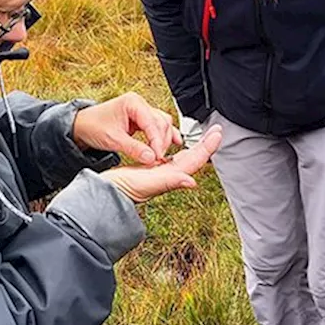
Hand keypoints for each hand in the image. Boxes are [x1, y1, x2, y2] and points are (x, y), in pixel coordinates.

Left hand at [72, 93, 181, 165]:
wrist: (82, 126)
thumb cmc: (93, 126)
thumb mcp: (113, 139)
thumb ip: (134, 148)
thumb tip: (151, 158)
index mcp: (133, 102)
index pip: (152, 122)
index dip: (157, 141)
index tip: (158, 156)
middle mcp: (139, 104)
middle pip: (161, 122)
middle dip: (162, 141)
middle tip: (159, 158)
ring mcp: (141, 111)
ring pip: (162, 124)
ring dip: (164, 139)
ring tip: (162, 155)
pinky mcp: (141, 120)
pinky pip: (158, 126)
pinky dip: (164, 136)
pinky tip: (175, 143)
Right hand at [103, 125, 222, 202]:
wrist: (107, 193)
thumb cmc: (124, 190)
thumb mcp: (147, 185)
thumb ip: (170, 182)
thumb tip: (192, 182)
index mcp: (171, 176)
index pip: (195, 160)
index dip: (208, 146)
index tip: (217, 133)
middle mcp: (168, 175)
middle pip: (193, 157)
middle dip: (205, 144)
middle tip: (216, 131)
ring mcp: (160, 173)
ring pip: (183, 157)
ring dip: (194, 146)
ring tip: (202, 136)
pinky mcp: (150, 170)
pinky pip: (169, 158)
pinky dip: (176, 150)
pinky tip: (175, 146)